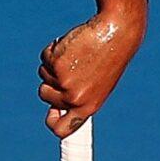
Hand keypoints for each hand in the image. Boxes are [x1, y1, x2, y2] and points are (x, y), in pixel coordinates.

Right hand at [39, 0, 146, 135]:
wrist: (116, 31)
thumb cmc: (109, 56)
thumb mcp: (98, 84)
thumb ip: (79, 96)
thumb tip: (56, 107)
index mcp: (88, 107)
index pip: (62, 129)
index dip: (52, 121)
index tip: (51, 110)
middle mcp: (75, 98)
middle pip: (45, 95)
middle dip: (50, 80)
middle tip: (68, 66)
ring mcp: (65, 82)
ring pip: (43, 74)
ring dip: (54, 62)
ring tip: (76, 53)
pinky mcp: (57, 64)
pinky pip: (45, 57)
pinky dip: (54, 48)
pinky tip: (72, 43)